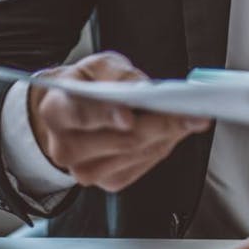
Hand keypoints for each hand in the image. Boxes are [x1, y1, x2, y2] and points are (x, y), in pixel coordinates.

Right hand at [27, 50, 209, 192]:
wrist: (73, 114)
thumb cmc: (87, 86)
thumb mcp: (98, 66)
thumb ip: (118, 74)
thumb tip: (142, 88)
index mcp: (56, 111)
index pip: (82, 115)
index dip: (107, 116)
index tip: (129, 116)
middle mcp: (66, 148)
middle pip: (121, 139)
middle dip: (160, 124)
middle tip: (191, 112)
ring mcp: (87, 171)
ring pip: (138, 152)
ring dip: (169, 135)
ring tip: (192, 118)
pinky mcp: (109, 182)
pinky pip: (144, 163)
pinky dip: (164, 145)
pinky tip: (176, 130)